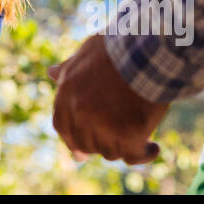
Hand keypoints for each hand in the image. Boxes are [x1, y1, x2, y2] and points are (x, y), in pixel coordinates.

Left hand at [48, 34, 168, 164]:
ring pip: (110, 152)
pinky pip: (133, 156)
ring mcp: (104, 126)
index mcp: (67, 92)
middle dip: (99, 146)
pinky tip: (154, 147)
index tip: (81, 153)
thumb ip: (69, 68)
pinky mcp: (129, 135)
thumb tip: (50, 73)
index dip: (71, 140)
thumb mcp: (86, 52)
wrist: (148, 51)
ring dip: (123, 147)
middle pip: (86, 143)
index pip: (62, 126)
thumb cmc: (119, 48)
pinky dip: (144, 154)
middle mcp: (81, 112)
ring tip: (139, 137)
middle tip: (116, 143)